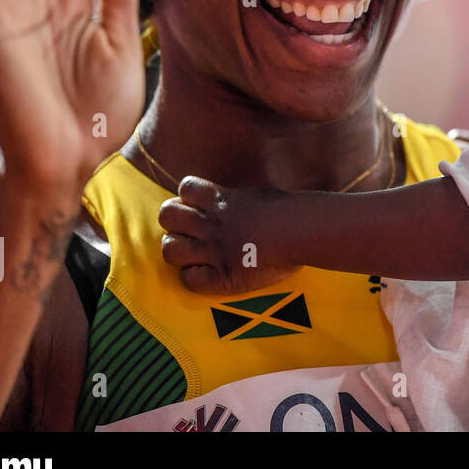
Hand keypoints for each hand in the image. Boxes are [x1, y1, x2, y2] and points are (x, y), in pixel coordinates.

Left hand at [158, 176, 298, 293]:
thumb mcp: (259, 195)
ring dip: (177, 250)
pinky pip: (188, 279)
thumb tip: (233, 200)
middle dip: (174, 222)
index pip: (186, 188)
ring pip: (169, 249)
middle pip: (167, 215)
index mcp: (222, 200)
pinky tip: (206, 274)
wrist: (301, 232)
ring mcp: (213, 251)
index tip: (198, 206)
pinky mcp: (221, 277)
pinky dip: (193, 278)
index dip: (187, 197)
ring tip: (192, 253)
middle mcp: (211, 224)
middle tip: (189, 230)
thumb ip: (238, 198)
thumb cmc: (290, 212)